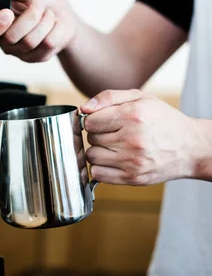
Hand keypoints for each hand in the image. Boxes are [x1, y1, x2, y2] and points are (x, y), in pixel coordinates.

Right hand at [0, 0, 77, 62]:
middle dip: (30, 16)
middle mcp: (4, 41)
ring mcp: (20, 52)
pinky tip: (55, 23)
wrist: (64, 12)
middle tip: (38, 3)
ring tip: (48, 12)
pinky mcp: (38, 57)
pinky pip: (48, 44)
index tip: (7, 13)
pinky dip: (57, 27)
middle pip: (10, 38)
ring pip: (30, 42)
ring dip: (46, 20)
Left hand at [80, 89, 201, 185]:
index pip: (90, 121)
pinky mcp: (132, 178)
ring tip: (115, 147)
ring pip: (91, 156)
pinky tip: (114, 160)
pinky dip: (101, 168)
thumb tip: (83, 108)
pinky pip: (97, 174)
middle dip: (98, 135)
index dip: (93, 120)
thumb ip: (108, 97)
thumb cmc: (163, 120)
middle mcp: (132, 139)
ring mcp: (132, 161)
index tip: (103, 121)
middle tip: (115, 134)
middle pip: (90, 139)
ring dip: (99, 151)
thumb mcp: (140, 98)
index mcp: (133, 115)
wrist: (191, 147)